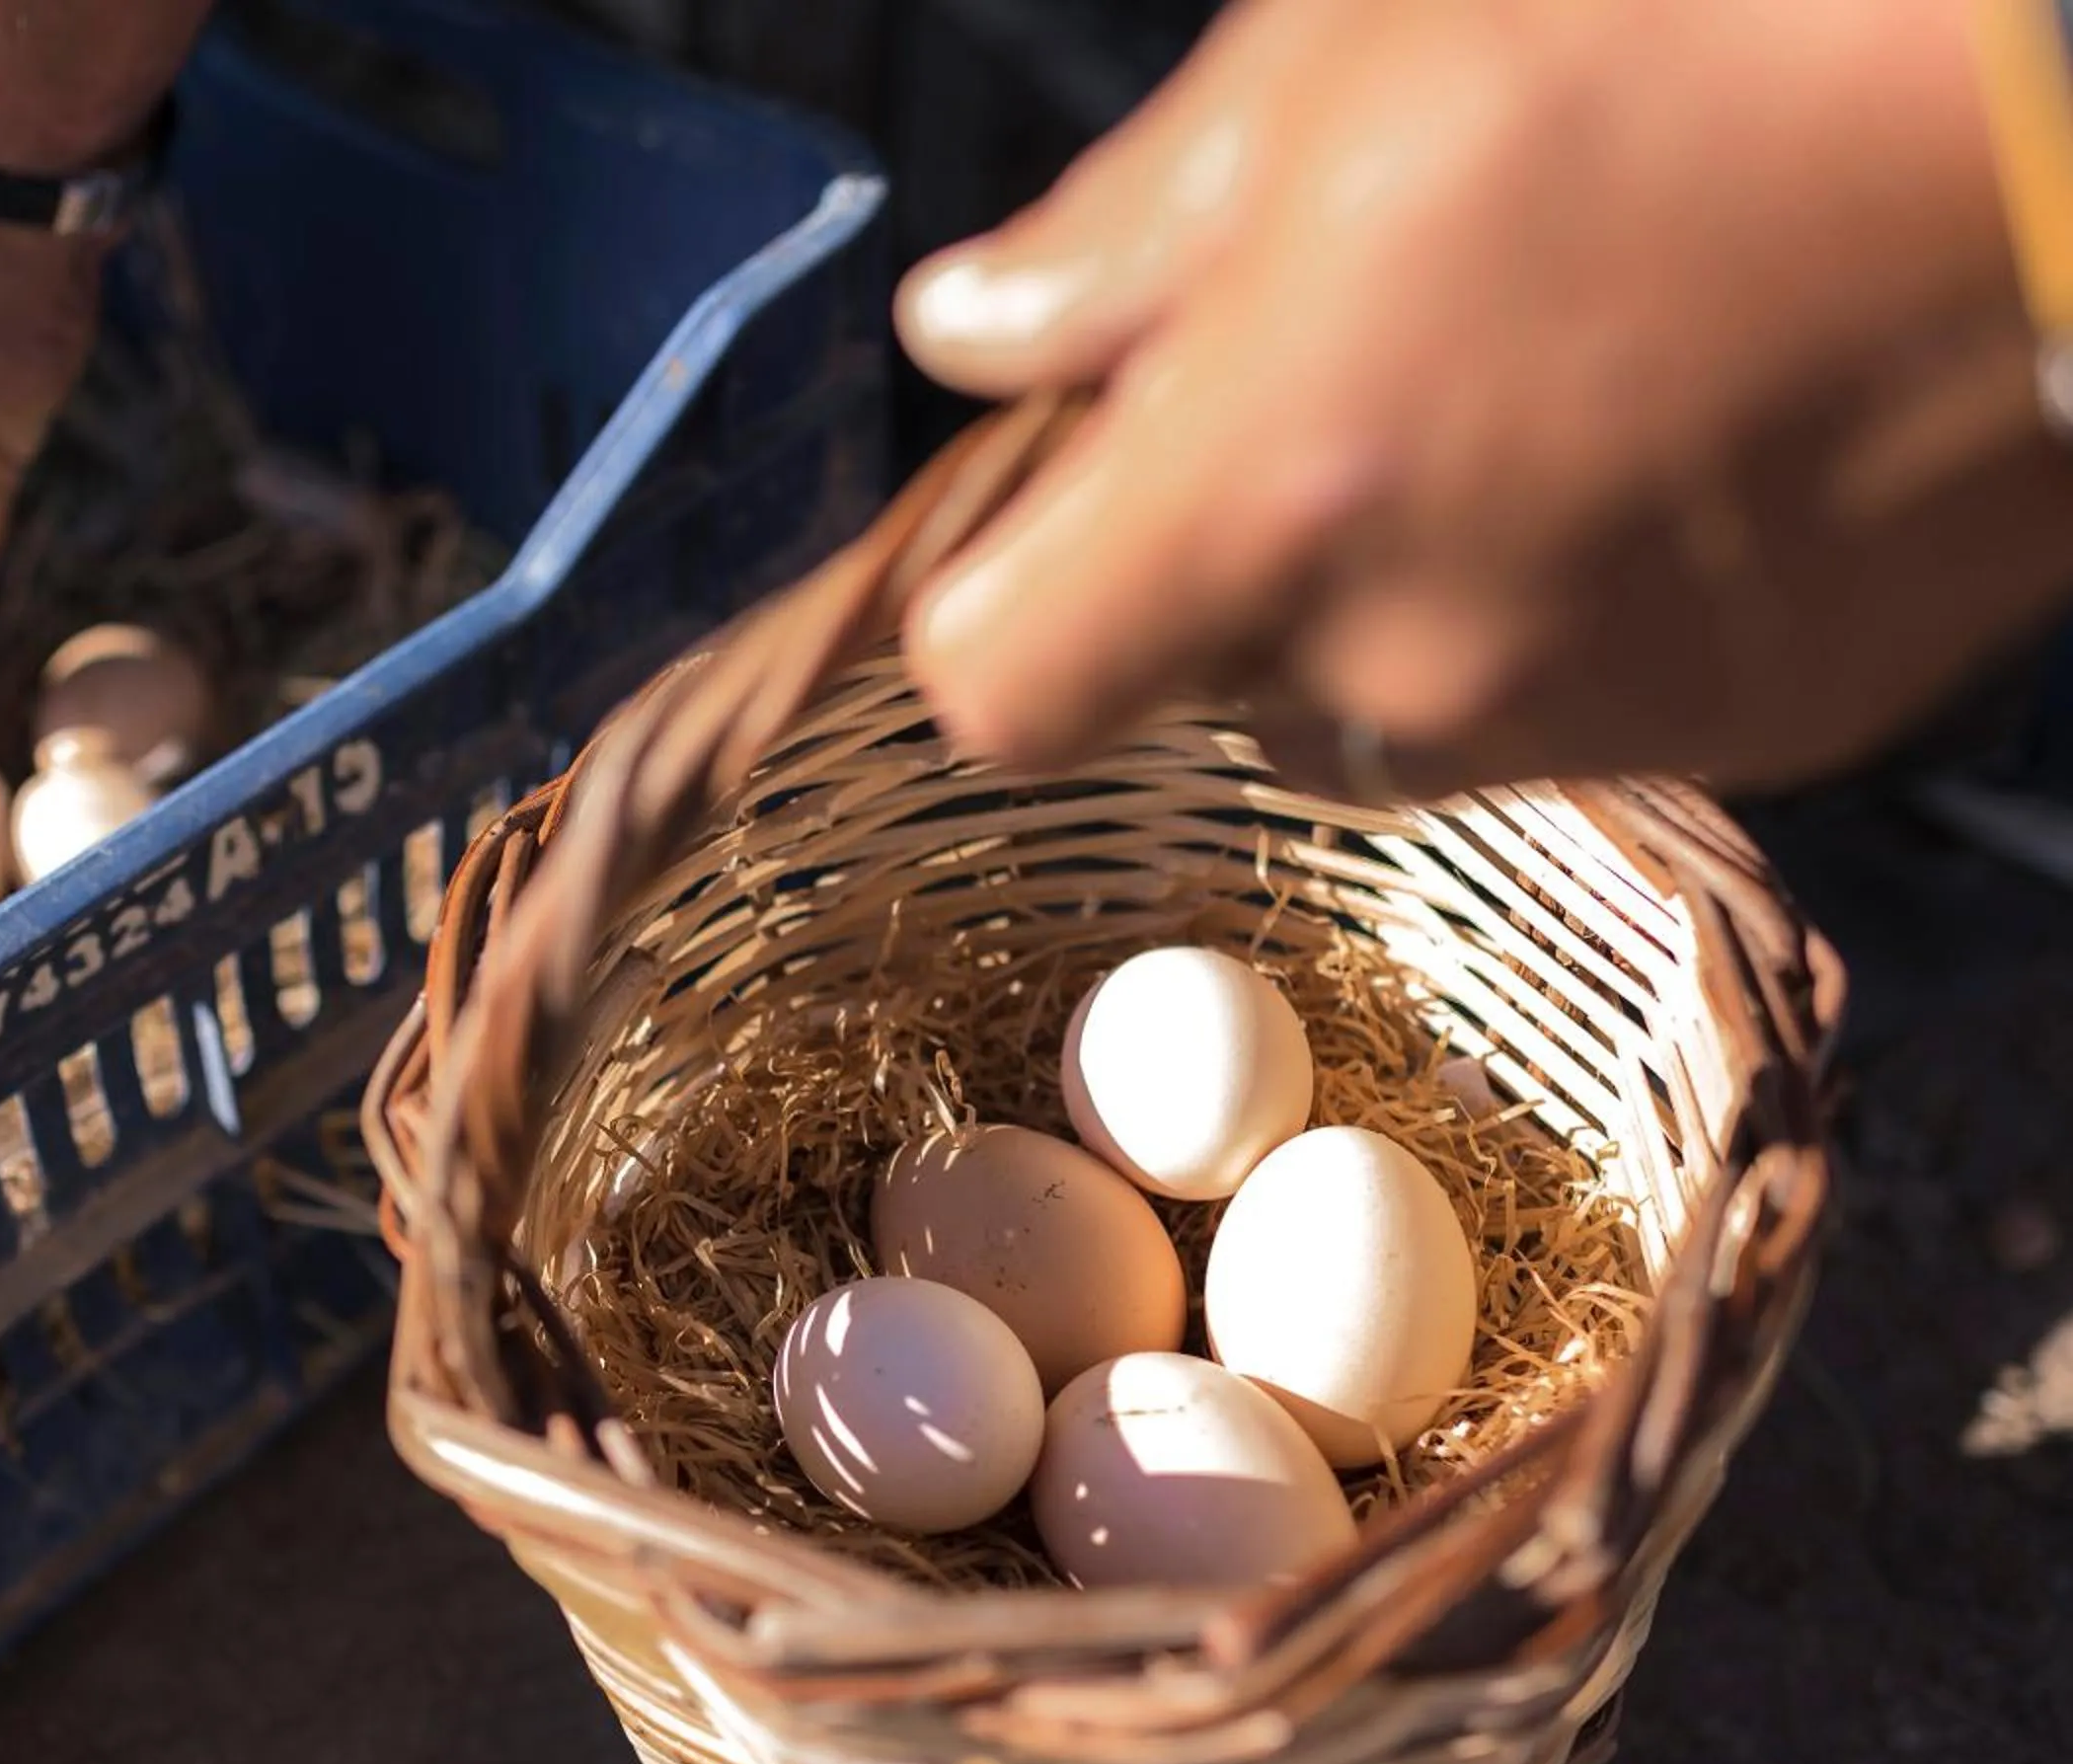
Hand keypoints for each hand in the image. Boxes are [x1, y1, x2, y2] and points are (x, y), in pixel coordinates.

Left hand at [895, 0, 2072, 799]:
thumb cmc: (1715, 17)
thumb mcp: (1343, 57)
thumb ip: (1120, 237)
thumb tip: (971, 334)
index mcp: (1267, 502)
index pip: (1002, 686)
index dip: (998, 599)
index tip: (1052, 499)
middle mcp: (1411, 661)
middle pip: (1196, 688)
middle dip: (1213, 558)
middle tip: (1316, 371)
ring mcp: (1595, 715)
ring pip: (1383, 702)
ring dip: (1385, 586)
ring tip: (1510, 385)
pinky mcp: (1758, 727)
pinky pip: (1572, 700)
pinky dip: (1559, 601)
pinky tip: (1654, 438)